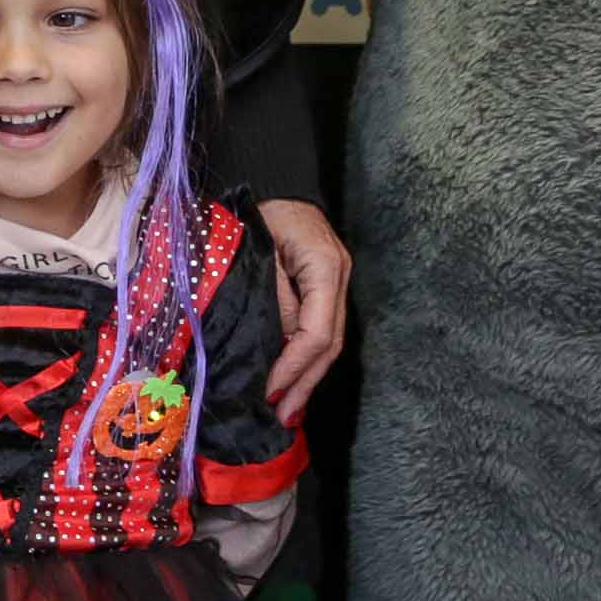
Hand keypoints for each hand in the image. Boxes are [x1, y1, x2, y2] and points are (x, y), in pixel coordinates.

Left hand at [257, 198, 349, 421]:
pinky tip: (292, 380)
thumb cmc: (262, 213)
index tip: (269, 391)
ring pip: (329, 342)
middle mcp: (340, 279)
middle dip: (304, 383)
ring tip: (286, 410)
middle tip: (282, 417)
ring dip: (307, 377)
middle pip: (330, 345)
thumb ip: (273, 298)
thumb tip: (279, 345)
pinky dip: (305, 358)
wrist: (277, 183)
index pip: (317, 332)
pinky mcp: (327, 289)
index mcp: (326, 268)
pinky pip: (321, 331)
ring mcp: (338, 284)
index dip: (294, 366)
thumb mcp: (260, 252)